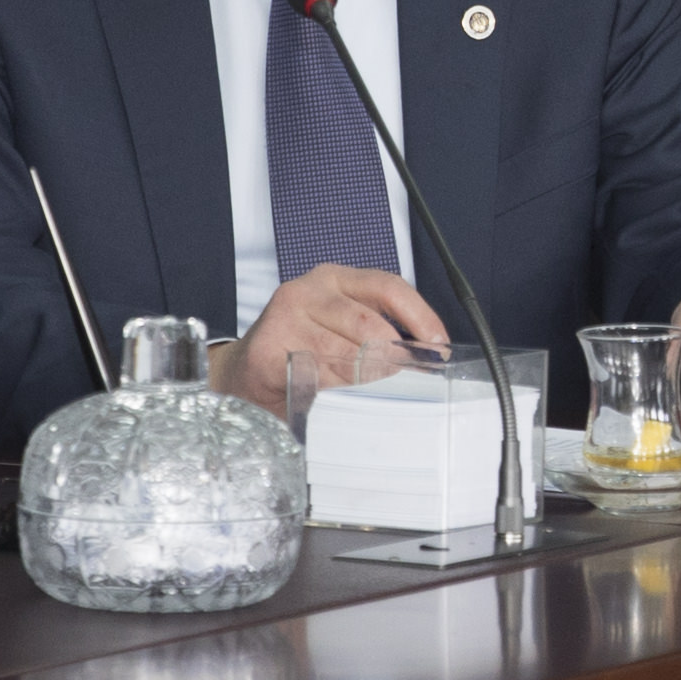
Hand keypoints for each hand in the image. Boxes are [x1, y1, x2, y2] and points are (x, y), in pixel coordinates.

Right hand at [215, 262, 443, 410]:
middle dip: (395, 361)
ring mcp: (287, 315)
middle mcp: (311, 289)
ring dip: (364, 383)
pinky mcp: (268, 346)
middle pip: (371, 326)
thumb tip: (426, 358)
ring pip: (346, 354)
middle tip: (406, 384)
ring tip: (368, 397)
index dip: (420, 317)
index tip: (438, 347)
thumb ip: (377, 334)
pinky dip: (334, 393)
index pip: (389, 287)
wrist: (242, 376)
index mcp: (336, 279)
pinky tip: (334, 400)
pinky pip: (317, 376)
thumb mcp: (341, 330)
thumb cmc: (301, 353)